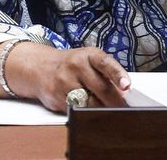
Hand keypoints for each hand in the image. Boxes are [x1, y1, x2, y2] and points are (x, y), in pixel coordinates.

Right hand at [7, 44, 130, 111]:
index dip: (117, 74)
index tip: (126, 86)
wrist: (40, 67)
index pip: (105, 63)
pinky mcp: (57, 98)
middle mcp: (76, 66)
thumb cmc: (71, 64)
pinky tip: (85, 107)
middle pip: (100, 88)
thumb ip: (105, 72)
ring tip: (104, 107)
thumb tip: (122, 92)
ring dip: (100, 108)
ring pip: (89, 103)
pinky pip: (77, 110)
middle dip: (115, 100)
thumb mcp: (88, 59)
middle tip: (123, 106)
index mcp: (88, 55)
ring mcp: (65, 82)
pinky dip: (84, 112)